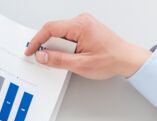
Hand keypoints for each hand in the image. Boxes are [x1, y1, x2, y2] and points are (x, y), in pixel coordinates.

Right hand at [24, 13, 150, 78]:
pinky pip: (67, 36)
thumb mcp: (80, 64)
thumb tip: (41, 56)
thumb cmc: (111, 59)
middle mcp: (82, 21)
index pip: (50, 28)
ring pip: (60, 35)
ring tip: (70, 60)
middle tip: (50, 60)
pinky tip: (71, 57)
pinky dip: (64, 47)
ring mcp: (84, 24)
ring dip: (58, 48)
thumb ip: (58, 60)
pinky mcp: (85, 30)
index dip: (37, 41)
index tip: (30, 51)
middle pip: (54, 31)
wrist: (127, 59)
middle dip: (48, 47)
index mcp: (80, 25)